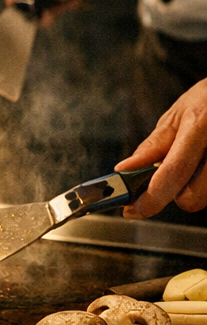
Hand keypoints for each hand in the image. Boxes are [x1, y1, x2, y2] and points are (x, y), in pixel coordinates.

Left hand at [118, 79, 206, 217]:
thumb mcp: (177, 114)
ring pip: (205, 199)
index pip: (173, 172)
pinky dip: (205, 183)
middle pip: (192, 197)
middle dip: (176, 194)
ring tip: (196, 163)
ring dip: (194, 190)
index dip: (151, 198)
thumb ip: (154, 145)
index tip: (132, 210)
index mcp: (200, 126)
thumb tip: (125, 169)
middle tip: (173, 175)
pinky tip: (205, 165)